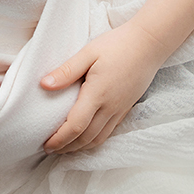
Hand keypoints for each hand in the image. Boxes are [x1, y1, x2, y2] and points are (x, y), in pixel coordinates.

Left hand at [40, 20, 163, 153]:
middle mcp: (110, 107)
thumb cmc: (117, 45)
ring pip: (98, 139)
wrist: (149, 44)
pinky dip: (94, 140)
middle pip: (86, 138)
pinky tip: (85, 137)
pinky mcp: (126, 109)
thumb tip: (44, 85)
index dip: (59, 139)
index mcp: (97, 94)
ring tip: (64, 147)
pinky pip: (109, 132)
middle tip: (49, 149)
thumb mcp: (88, 52)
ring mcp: (120, 110)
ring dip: (80, 147)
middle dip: (66, 147)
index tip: (45, 145)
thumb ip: (67, 71)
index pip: (76, 126)